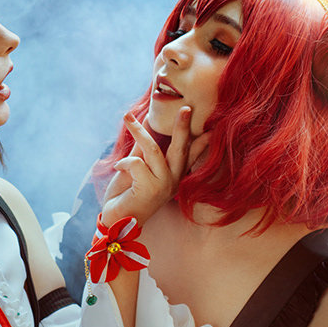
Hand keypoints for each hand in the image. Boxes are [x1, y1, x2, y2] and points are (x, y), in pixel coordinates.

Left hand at [101, 106, 190, 227]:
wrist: (114, 218)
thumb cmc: (126, 192)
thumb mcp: (136, 166)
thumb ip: (143, 147)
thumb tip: (148, 121)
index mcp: (174, 175)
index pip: (191, 154)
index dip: (201, 140)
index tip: (213, 126)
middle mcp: (174, 180)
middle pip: (181, 148)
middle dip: (182, 126)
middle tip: (185, 107)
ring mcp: (164, 185)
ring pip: (154, 150)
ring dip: (139, 131)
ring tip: (127, 117)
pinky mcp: (150, 189)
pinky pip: (136, 163)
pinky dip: (124, 161)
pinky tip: (118, 168)